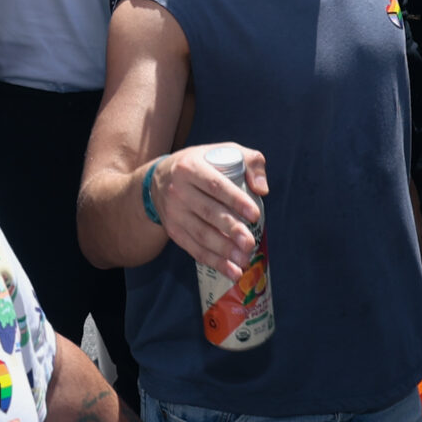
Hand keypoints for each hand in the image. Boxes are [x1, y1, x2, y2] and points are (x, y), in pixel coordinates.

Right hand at [152, 144, 267, 281]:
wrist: (158, 179)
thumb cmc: (200, 164)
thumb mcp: (222, 151)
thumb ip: (250, 161)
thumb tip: (262, 189)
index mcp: (190, 168)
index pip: (215, 185)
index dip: (235, 201)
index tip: (255, 215)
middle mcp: (178, 190)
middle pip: (208, 212)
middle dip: (231, 230)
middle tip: (250, 243)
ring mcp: (174, 213)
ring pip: (200, 234)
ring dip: (224, 251)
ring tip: (245, 259)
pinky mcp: (174, 230)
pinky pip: (194, 249)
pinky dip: (214, 262)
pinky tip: (232, 271)